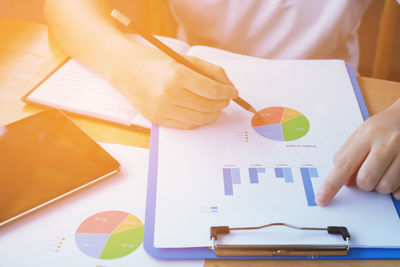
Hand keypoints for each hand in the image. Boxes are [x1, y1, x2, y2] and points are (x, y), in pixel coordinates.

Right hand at [111, 44, 237, 128]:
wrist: (125, 69)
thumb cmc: (156, 61)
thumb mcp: (185, 59)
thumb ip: (210, 72)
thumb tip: (230, 88)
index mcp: (177, 75)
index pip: (212, 90)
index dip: (227, 93)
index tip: (233, 92)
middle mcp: (169, 94)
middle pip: (208, 106)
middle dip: (222, 103)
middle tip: (226, 99)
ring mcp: (162, 109)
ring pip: (200, 119)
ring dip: (213, 114)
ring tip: (215, 106)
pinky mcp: (158, 120)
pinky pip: (187, 126)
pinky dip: (199, 120)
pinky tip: (201, 112)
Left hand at [316, 99, 399, 205]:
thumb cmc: (384, 126)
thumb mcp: (363, 133)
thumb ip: (348, 154)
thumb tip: (344, 181)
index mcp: (368, 134)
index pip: (344, 164)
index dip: (331, 185)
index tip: (321, 199)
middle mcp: (387, 143)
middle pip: (365, 180)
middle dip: (363, 183)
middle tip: (369, 170)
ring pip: (384, 187)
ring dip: (380, 186)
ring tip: (384, 170)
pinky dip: (395, 189)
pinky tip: (396, 174)